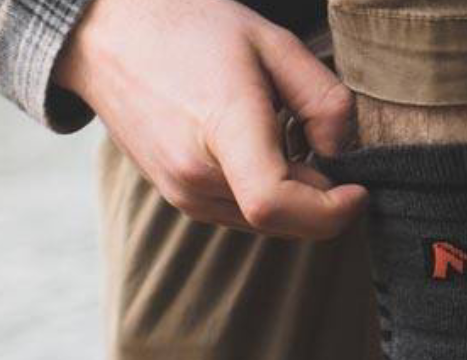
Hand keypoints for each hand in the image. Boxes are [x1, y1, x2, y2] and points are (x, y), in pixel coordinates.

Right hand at [54, 0, 365, 238]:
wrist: (108, 34)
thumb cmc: (190, 28)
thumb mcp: (272, 42)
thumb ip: (323, 98)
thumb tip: (340, 152)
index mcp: (220, 129)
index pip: (276, 203)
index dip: (330, 211)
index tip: (358, 189)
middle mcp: (194, 175)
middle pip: (282, 220)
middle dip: (320, 198)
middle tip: (323, 145)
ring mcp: (181, 193)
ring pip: (265, 224)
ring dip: (294, 197)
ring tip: (284, 136)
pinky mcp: (178, 198)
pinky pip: (241, 214)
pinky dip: (266, 194)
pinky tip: (259, 148)